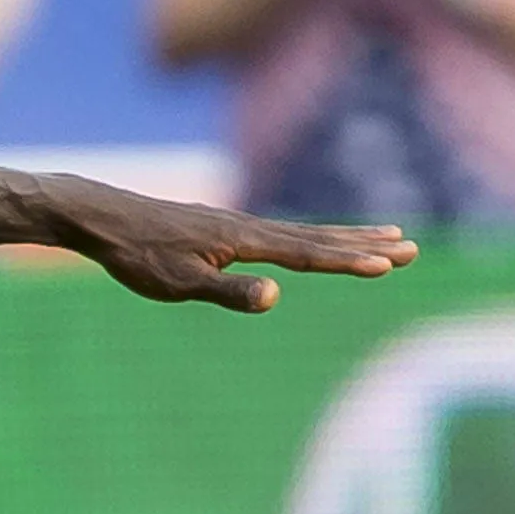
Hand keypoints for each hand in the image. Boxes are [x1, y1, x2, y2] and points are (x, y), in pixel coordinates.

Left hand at [57, 184, 414, 313]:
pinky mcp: (225, 228)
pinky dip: (312, 236)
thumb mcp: (179, 283)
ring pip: (305, 233)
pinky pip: (283, 234)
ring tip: (386, 235)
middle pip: (319, 238)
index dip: (349, 261)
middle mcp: (250, 227)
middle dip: (365, 245)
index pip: (309, 255)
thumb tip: (276, 296)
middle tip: (412, 247)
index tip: (389, 265)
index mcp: (245, 241)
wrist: (101, 217)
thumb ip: (229, 292)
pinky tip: (316, 243)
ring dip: (348, 236)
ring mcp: (238, 225)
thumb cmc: (137, 255)